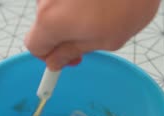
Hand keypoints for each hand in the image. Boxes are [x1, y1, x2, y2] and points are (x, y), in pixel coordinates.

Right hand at [25, 0, 159, 69]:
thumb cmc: (129, 3)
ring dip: (71, 13)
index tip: (65, 58)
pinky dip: (78, 0)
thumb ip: (75, 51)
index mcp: (51, 21)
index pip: (34, 46)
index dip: (50, 56)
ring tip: (102, 10)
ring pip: (54, 5)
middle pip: (44, 23)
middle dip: (63, 33)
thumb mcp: (106, 39)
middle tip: (89, 36)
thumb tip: (56, 61)